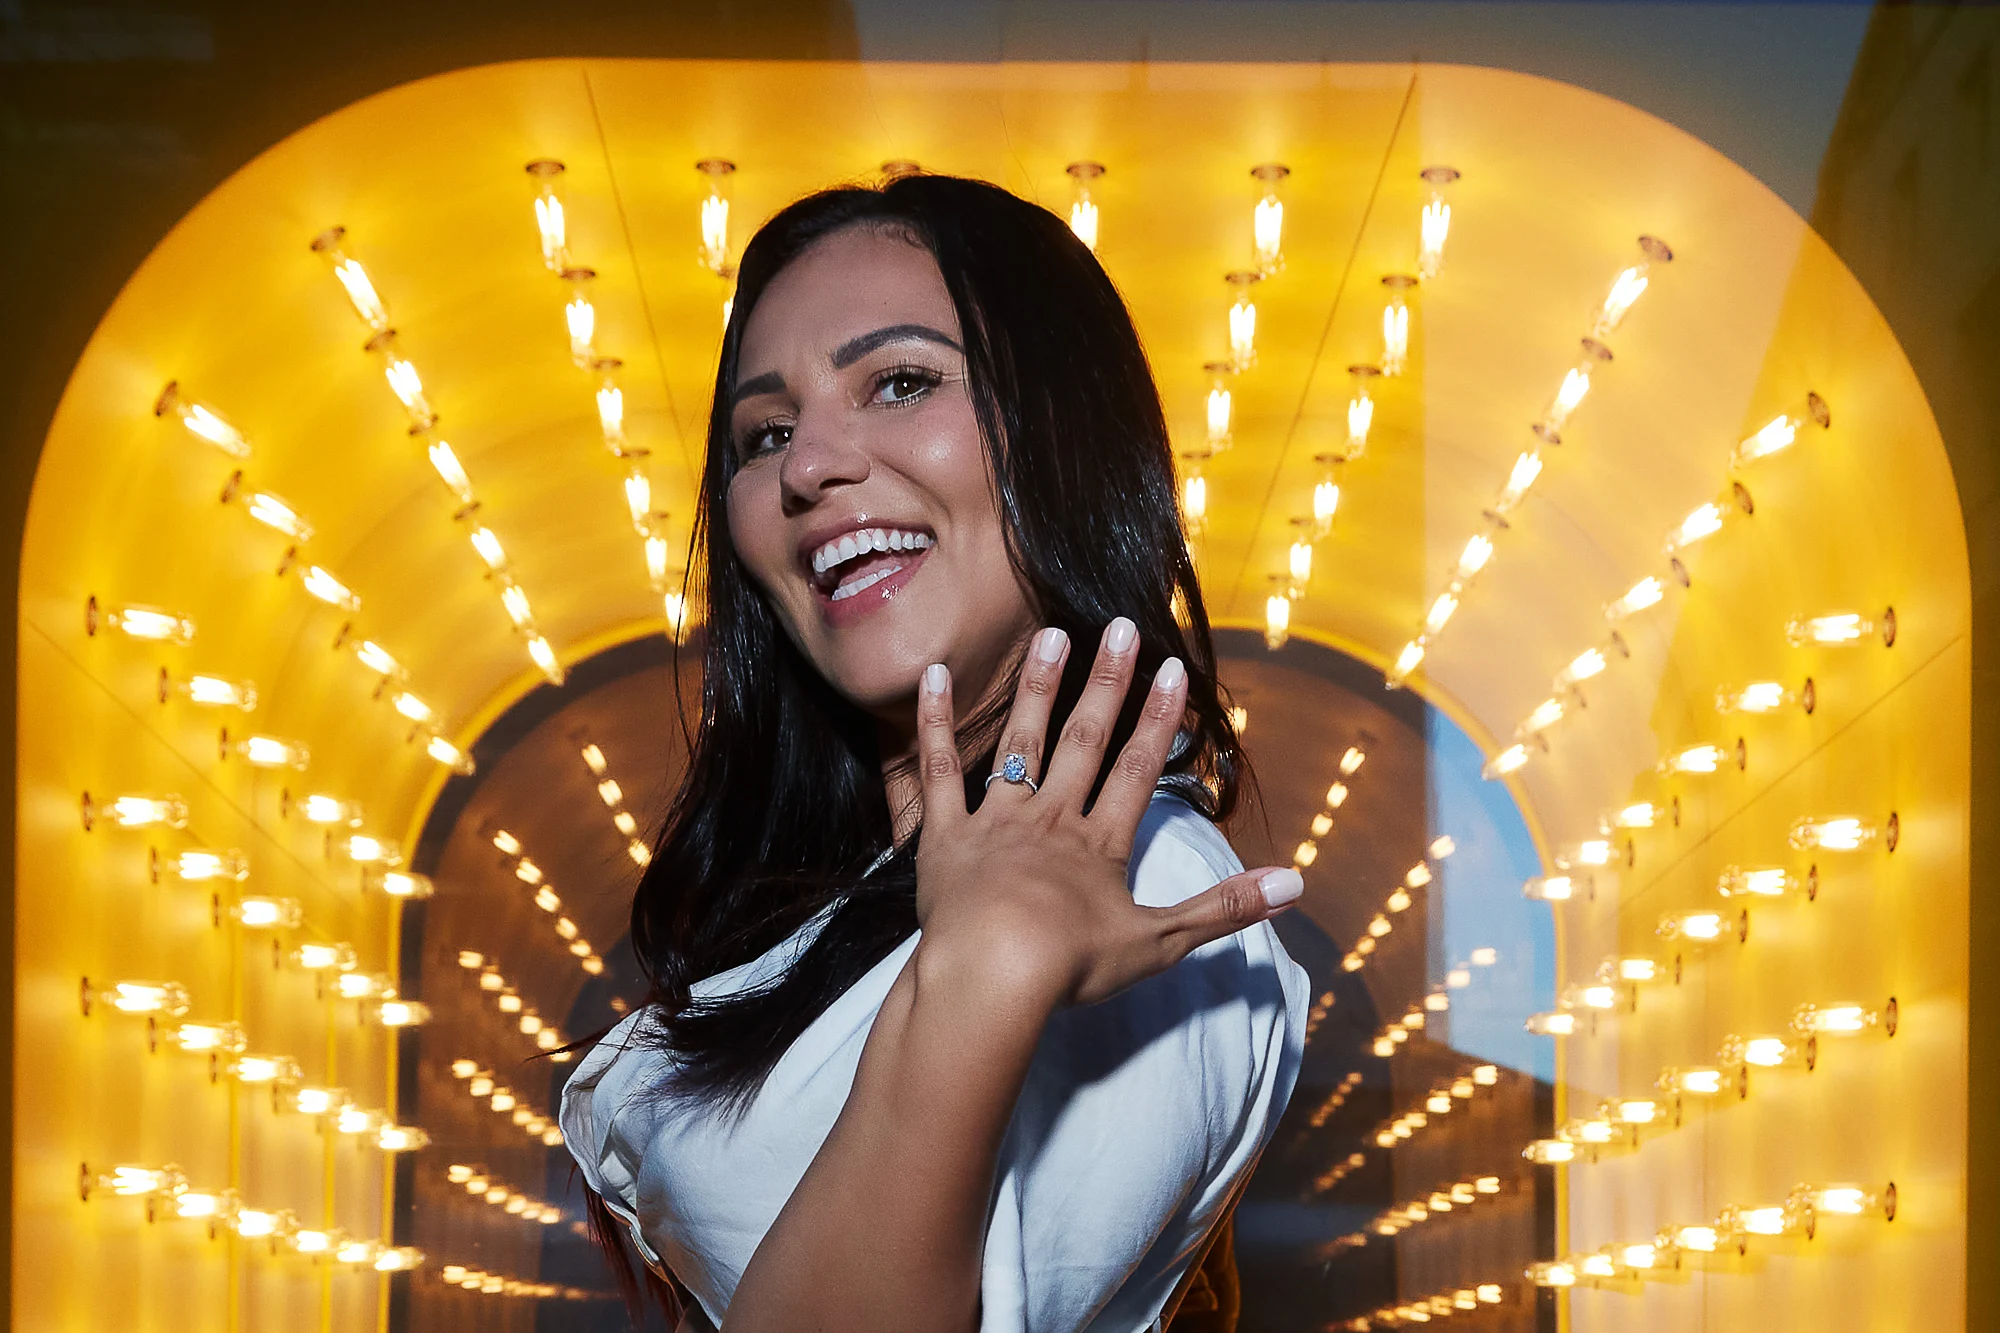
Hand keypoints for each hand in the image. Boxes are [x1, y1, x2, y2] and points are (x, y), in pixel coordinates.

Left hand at [912, 617, 1302, 1009]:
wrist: (991, 974)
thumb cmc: (1072, 964)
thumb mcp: (1159, 942)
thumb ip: (1223, 908)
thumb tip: (1295, 882)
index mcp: (1099, 844)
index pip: (1136, 771)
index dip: (1157, 720)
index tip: (1173, 668)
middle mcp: (1051, 819)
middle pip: (1084, 741)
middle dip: (1105, 684)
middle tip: (1120, 628)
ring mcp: (996, 822)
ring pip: (1020, 743)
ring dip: (1037, 688)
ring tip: (1051, 635)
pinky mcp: (945, 836)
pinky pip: (936, 772)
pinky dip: (936, 723)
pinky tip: (935, 675)